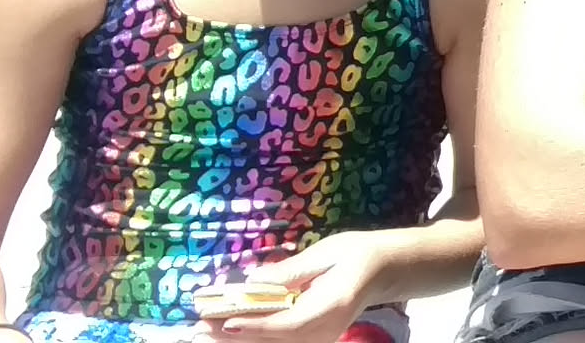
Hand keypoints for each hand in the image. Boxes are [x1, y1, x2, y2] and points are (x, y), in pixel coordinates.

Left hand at [204, 235, 385, 342]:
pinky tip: (229, 332)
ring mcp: (320, 338)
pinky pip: (278, 342)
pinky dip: (252, 338)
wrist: (385, 271)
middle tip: (199, 327)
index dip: (256, 325)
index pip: (289, 323)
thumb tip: (256, 280)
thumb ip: (293, 269)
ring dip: (238, 340)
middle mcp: (325, 330)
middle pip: (274, 340)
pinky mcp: (312, 339)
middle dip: (234, 335)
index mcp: (332, 305)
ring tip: (205, 332)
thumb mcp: (329, 251)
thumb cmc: (359, 254)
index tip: (227, 321)